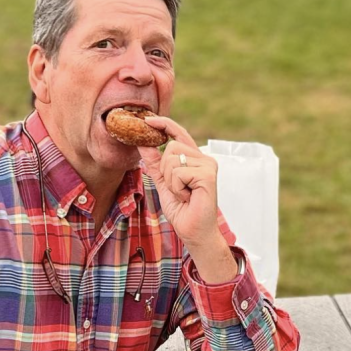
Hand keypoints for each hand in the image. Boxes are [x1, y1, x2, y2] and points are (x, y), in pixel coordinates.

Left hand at [137, 116, 221, 247]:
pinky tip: (187, 197)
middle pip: (170, 147)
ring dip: (170, 181)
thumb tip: (143, 143)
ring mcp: (208, 165)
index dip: (163, 124)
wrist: (194, 231)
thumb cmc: (183, 210)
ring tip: (183, 194)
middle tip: (177, 188)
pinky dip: (176, 187)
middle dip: (164, 170)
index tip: (147, 119)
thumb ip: (155, 164)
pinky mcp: (207, 175)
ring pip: (172, 159)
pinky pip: (177, 172)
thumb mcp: (163, 183)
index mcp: (195, 158)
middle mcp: (204, 159)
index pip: (179, 133)